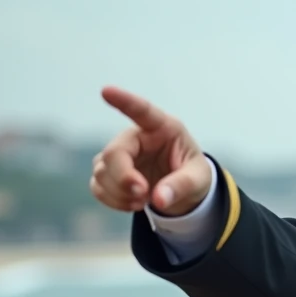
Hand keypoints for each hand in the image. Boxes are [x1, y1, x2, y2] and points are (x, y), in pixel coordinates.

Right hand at [90, 87, 213, 215]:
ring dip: (119, 193)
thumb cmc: (193, 175)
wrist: (184, 189)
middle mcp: (136, 136)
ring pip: (102, 172)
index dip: (124, 101)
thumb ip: (181, 186)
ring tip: (144, 201)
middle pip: (114, 153)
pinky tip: (132, 204)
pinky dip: (112, 200)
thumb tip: (159, 200)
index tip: (106, 91)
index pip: (142, 111)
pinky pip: (97, 186)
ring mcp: (120, 154)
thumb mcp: (198, 180)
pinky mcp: (109, 172)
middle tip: (143, 195)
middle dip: (124, 178)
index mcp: (162, 128)